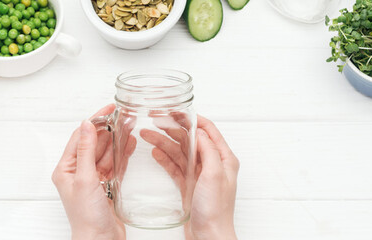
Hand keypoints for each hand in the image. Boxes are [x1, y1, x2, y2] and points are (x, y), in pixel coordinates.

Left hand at [52, 104, 125, 239]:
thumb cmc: (86, 217)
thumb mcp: (85, 178)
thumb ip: (87, 150)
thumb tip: (87, 125)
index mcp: (65, 169)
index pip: (80, 137)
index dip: (94, 121)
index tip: (108, 109)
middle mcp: (77, 173)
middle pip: (94, 143)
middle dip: (108, 129)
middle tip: (122, 116)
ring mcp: (92, 180)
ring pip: (105, 154)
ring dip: (116, 140)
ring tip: (128, 126)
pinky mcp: (106, 187)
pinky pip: (114, 166)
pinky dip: (122, 155)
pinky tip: (129, 144)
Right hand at [141, 115, 238, 239]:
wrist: (209, 236)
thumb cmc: (216, 210)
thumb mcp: (215, 174)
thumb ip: (208, 150)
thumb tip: (200, 130)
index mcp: (223, 159)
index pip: (208, 130)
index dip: (192, 119)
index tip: (176, 111)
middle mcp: (212, 165)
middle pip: (190, 140)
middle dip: (173, 129)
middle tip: (156, 120)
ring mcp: (200, 175)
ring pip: (180, 153)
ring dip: (164, 143)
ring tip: (147, 135)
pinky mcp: (189, 186)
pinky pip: (175, 167)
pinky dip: (164, 159)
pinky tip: (155, 153)